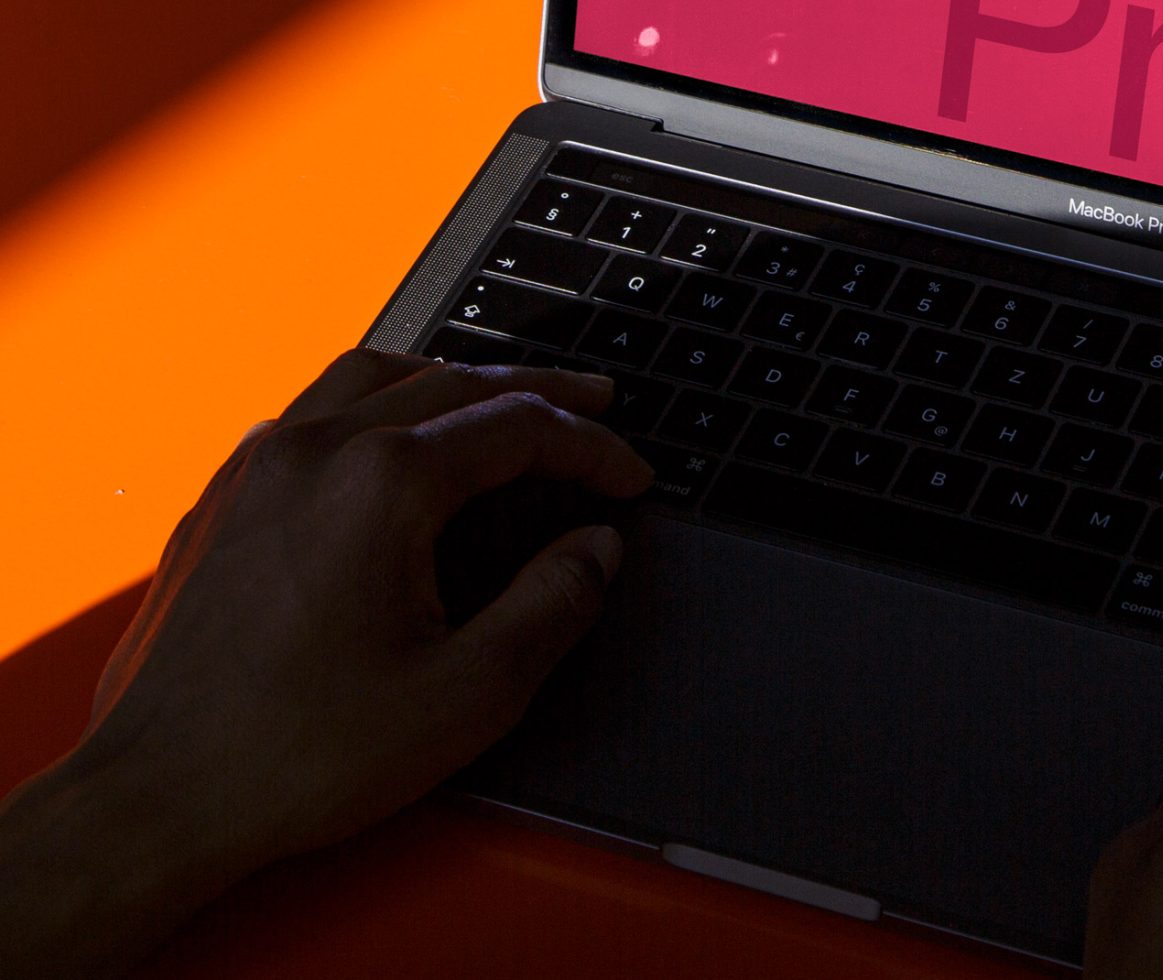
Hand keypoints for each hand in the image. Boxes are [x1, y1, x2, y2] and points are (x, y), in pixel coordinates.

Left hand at [0, 350, 651, 975]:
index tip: (629, 478)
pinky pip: (313, 411)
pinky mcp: (224, 497)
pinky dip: (378, 403)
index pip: (517, 428)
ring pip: (374, 376)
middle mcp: (316, 448)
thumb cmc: (300, 750)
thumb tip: (596, 548)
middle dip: (537, 394)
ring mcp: (259, 466)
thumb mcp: (470, 691)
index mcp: (382, 482)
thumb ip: (553, 604)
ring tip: (499, 398)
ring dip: (452, 380)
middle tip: (594, 404)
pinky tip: (391, 440)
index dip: (591, 447)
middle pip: (453, 382)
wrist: (160, 793)